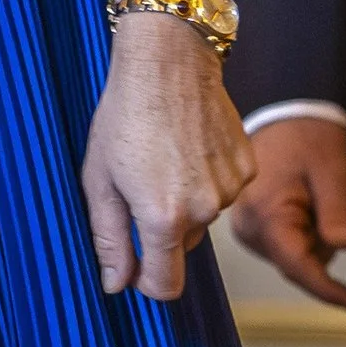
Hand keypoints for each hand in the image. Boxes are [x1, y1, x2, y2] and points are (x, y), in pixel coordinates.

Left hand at [82, 13, 254, 298]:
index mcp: (164, 218)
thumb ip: (109, 239)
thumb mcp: (99, 180)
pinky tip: (188, 145)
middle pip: (180, 248)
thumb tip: (116, 284)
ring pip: (202, 218)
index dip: (146, 283)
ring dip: (184, 201)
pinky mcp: (246, 167)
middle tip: (139, 183)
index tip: (134, 267)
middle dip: (159, 229)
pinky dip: (205, 178)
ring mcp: (230, 188)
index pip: (166, 285)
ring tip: (164, 157)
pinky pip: (222, 191)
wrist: (168, 61)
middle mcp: (204, 210)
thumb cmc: (124, 116)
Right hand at [230, 111, 345, 312]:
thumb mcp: (332, 170)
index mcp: (264, 215)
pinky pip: (288, 244)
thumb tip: (345, 247)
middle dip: (323, 244)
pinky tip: (307, 202)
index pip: (298, 266)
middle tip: (327, 198)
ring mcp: (247, 229)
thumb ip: (338, 210)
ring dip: (315, 236)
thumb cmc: (307, 139)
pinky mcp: (251, 227)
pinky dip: (305, 231)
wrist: (285, 115)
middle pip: (299, 263)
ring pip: (295, 256)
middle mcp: (248, 229)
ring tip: (314, 194)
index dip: (327, 289)